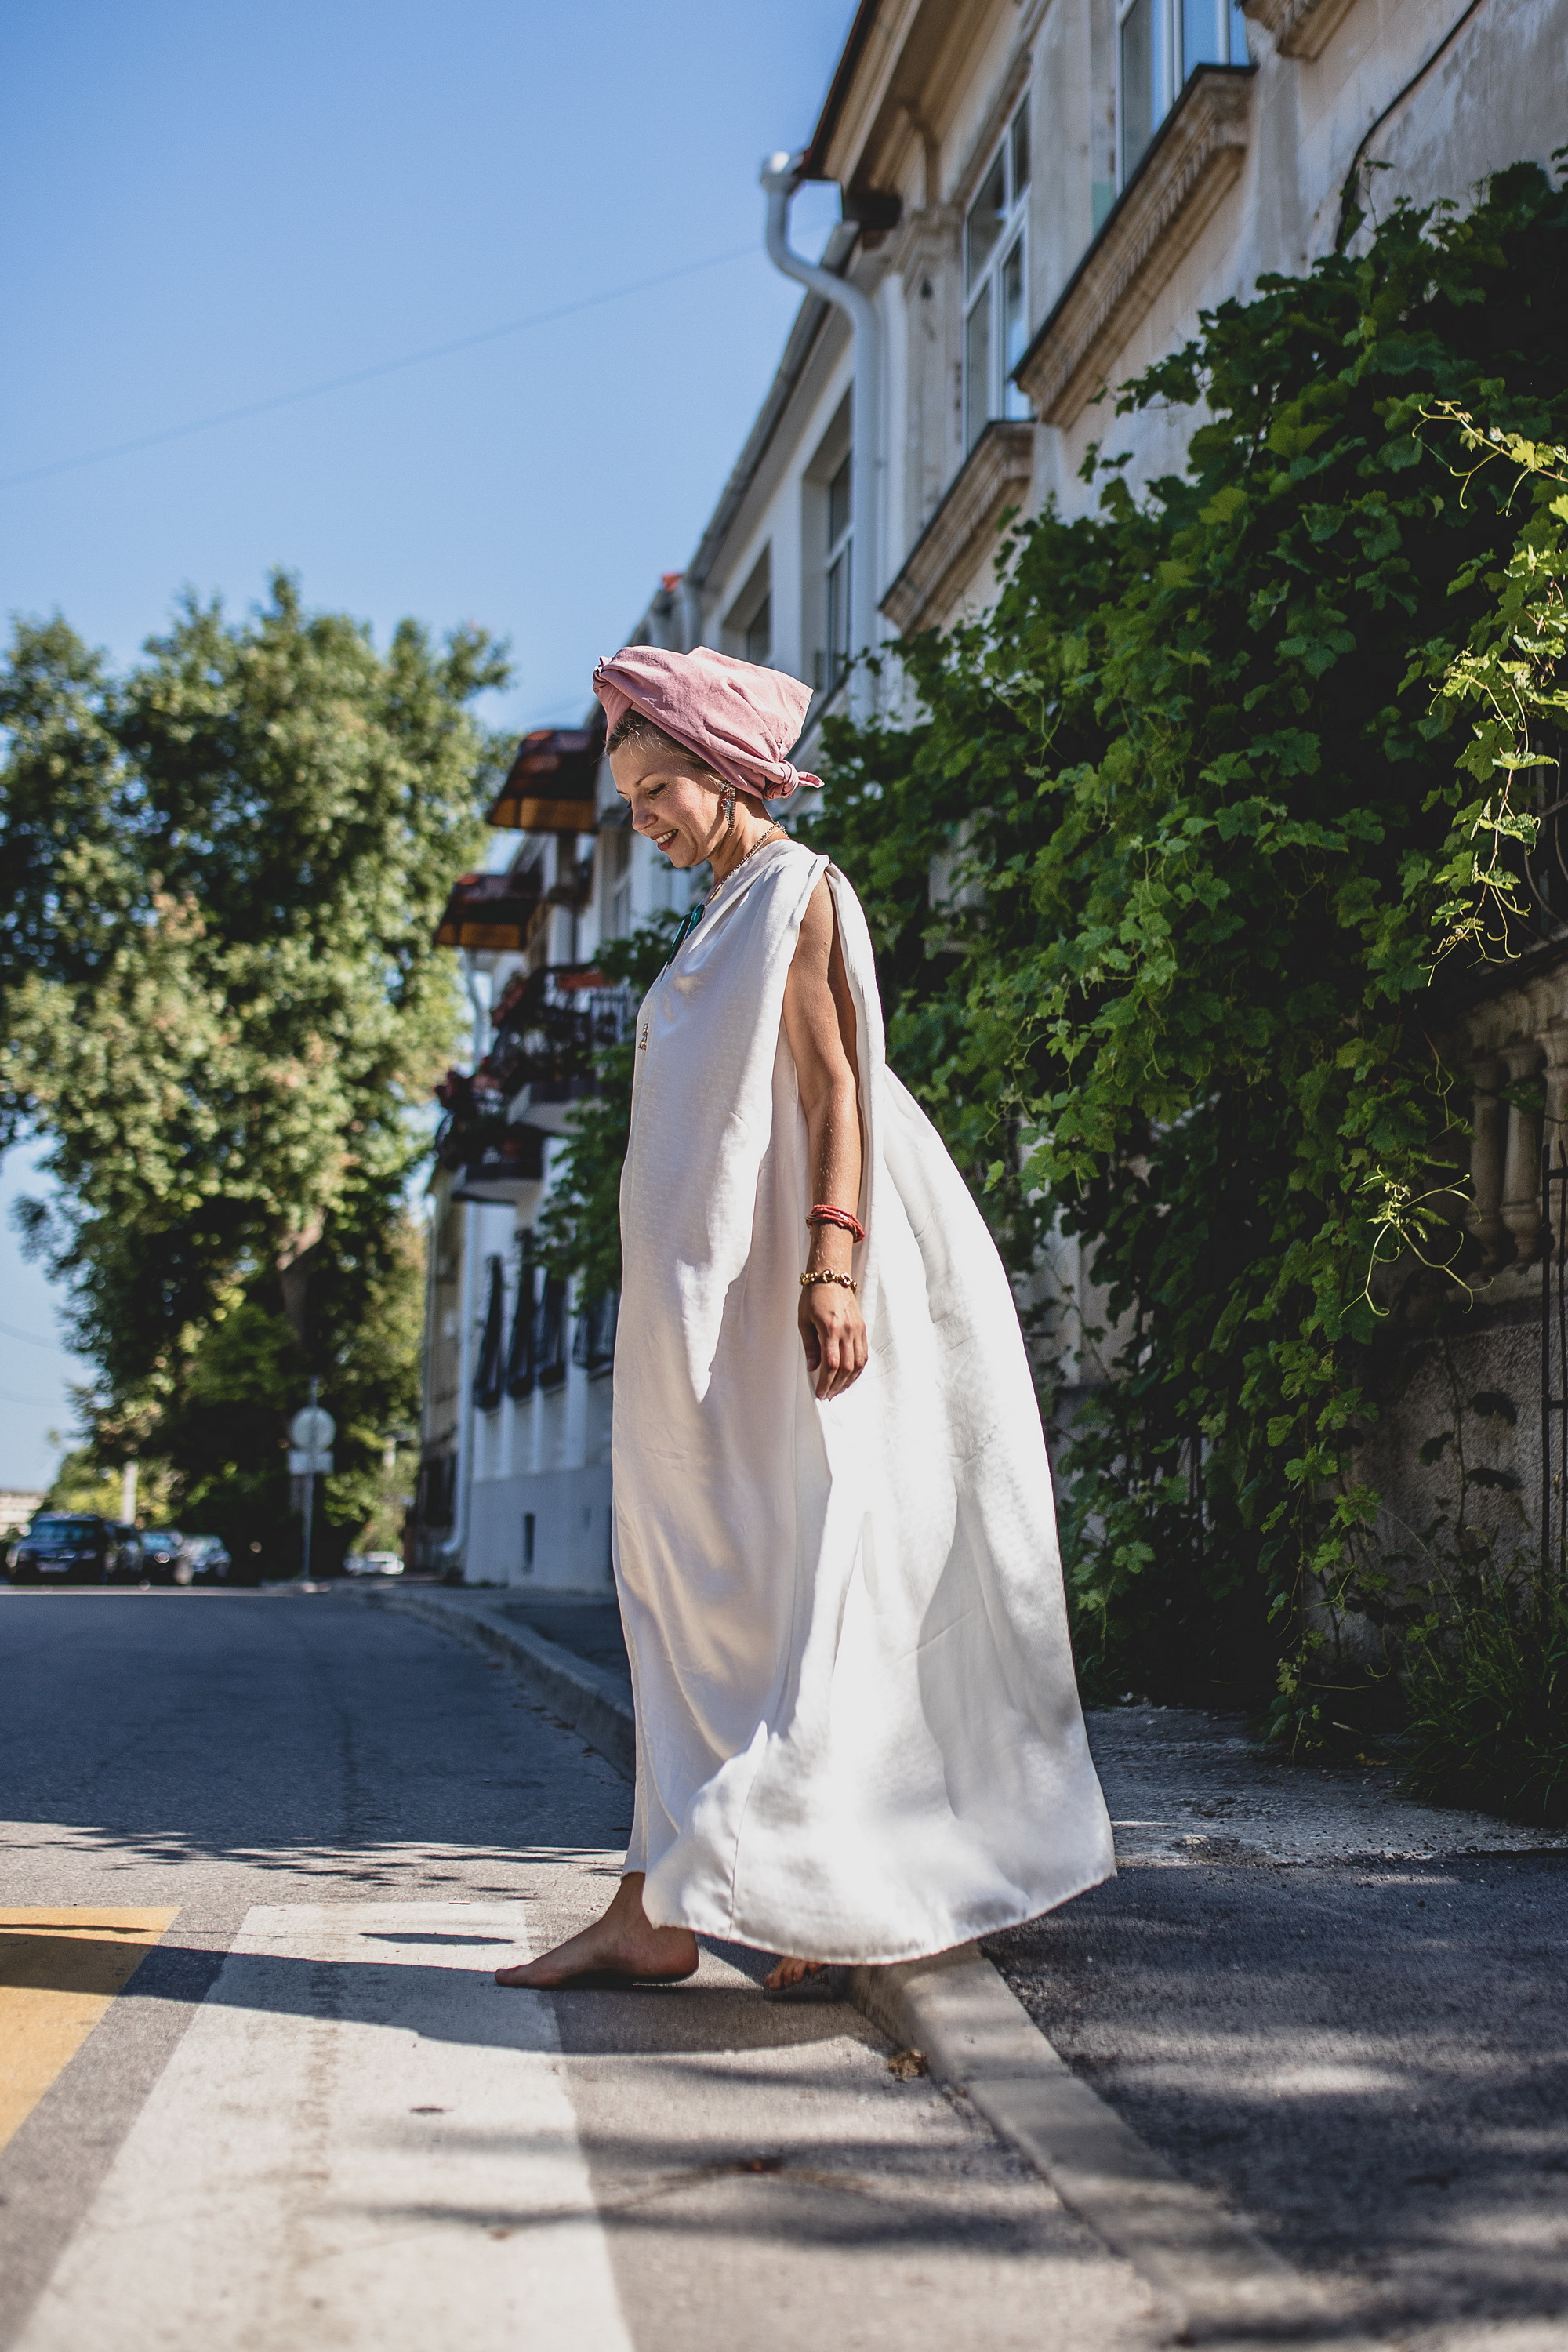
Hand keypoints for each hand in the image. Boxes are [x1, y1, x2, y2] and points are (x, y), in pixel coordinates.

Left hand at [798, 1281, 867, 1401]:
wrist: (831, 1276)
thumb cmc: (813, 1297)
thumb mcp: (804, 1321)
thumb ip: (810, 1346)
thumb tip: (812, 1369)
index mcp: (830, 1328)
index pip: (831, 1364)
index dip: (826, 1382)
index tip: (820, 1393)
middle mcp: (847, 1331)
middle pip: (845, 1367)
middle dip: (836, 1385)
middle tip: (827, 1395)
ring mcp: (857, 1329)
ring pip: (858, 1363)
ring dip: (848, 1380)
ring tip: (838, 1389)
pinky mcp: (862, 1328)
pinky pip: (864, 1353)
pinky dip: (858, 1368)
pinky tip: (849, 1376)